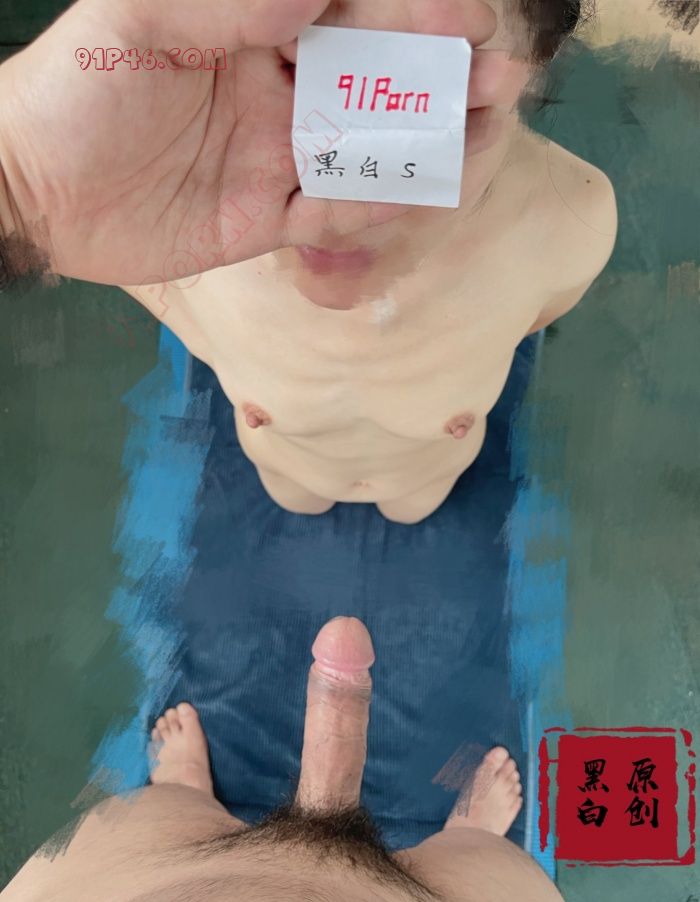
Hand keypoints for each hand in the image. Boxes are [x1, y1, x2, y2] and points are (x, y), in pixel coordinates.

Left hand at [0, 0, 499, 285]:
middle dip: (441, 85)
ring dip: (422, 154)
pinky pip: (330, 221)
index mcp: (258, 31)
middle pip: (378, 87)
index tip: (471, 19)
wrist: (36, 192)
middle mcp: (281, 92)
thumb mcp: (135, 25)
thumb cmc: (74, 91)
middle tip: (499, 85)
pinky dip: (362, 216)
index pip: (353, 20)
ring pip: (368, 157)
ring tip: (474, 150)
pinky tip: (388, 209)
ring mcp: (280, 160)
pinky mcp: (268, 221)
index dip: (414, 18)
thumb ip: (224, 5)